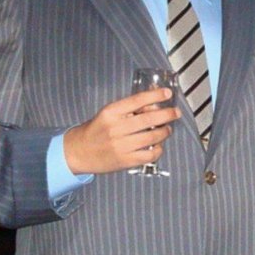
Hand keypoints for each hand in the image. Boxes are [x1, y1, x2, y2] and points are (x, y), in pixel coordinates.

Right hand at [64, 87, 179, 173]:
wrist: (78, 152)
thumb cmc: (96, 130)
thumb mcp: (108, 114)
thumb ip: (128, 109)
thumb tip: (154, 105)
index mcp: (110, 112)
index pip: (137, 100)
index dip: (155, 95)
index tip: (167, 93)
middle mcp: (115, 128)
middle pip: (148, 119)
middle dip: (167, 114)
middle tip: (175, 112)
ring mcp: (120, 146)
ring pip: (151, 137)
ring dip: (164, 132)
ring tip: (167, 129)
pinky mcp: (125, 161)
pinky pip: (149, 155)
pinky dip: (158, 149)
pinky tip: (158, 145)